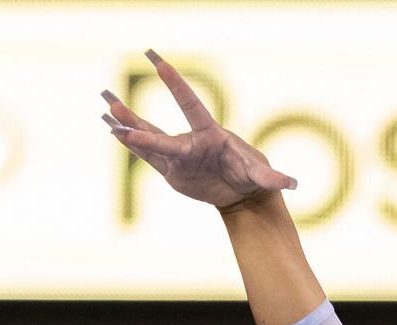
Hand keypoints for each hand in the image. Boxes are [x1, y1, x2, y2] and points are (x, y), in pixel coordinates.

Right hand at [102, 52, 297, 209]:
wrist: (241, 191)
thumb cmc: (251, 175)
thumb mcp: (260, 176)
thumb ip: (271, 178)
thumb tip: (291, 184)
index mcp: (209, 134)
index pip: (191, 106)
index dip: (176, 85)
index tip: (159, 62)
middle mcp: (189, 141)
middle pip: (160, 133)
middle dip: (137, 123)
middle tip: (114, 104)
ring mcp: (178, 154)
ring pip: (148, 139)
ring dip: (126, 125)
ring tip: (106, 105)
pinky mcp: (171, 169)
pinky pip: (146, 156)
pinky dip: (129, 144)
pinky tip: (111, 129)